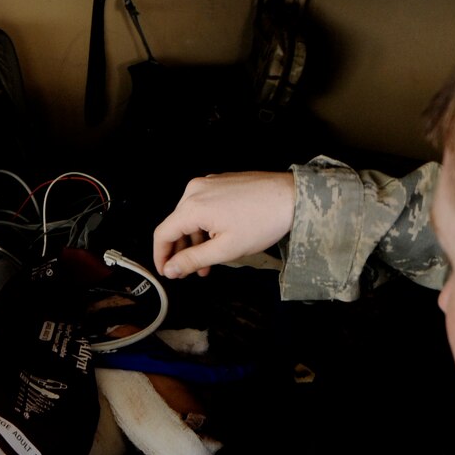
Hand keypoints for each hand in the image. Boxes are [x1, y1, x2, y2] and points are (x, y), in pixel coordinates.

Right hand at [152, 172, 297, 278]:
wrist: (293, 196)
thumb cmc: (264, 221)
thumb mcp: (225, 249)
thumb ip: (192, 260)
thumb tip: (170, 269)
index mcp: (192, 206)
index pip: (163, 234)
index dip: (161, 256)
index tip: (166, 272)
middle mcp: (195, 190)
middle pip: (175, 224)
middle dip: (181, 251)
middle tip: (190, 272)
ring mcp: (208, 183)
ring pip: (190, 216)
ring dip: (194, 240)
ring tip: (208, 261)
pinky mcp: (220, 182)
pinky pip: (203, 206)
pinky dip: (204, 225)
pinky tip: (217, 240)